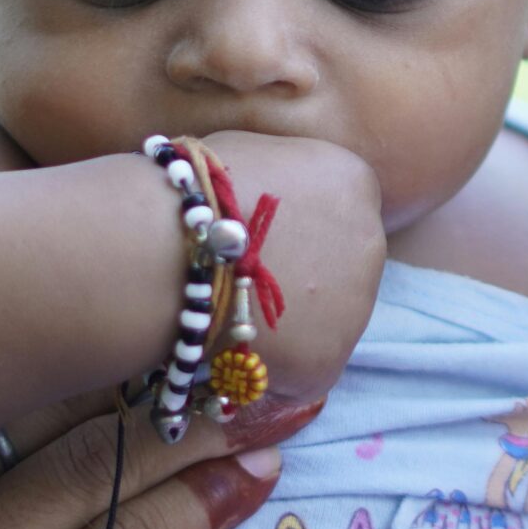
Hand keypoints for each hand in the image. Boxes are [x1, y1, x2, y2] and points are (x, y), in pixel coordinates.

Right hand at [183, 130, 388, 403]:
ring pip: (325, 322)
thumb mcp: (251, 154)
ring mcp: (354, 305)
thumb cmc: (190, 190)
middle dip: (300, 277)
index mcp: (352, 181)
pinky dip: (268, 372)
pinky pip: (300, 374)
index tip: (261, 243)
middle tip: (243, 285)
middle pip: (342, 266)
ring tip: (229, 320)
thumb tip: (276, 196)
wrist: (158, 249)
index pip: (340, 210)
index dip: (297, 229)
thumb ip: (283, 176)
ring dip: (288, 325)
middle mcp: (369, 241)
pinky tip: (228, 356)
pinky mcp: (326, 362)